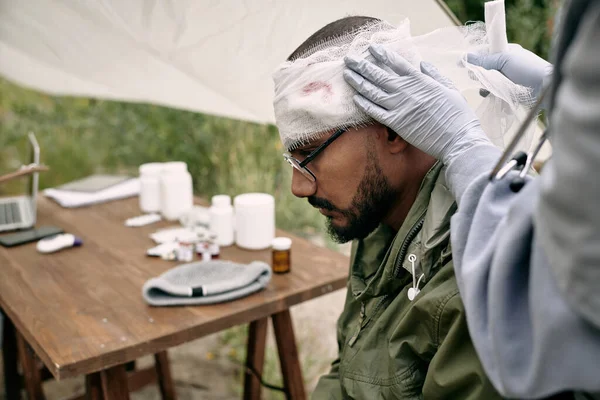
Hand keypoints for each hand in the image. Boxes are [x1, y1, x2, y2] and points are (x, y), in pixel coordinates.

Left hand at [343, 44, 491, 165]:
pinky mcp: (396, 123)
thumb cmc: (458, 114)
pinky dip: (364, 104)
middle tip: (349, 59)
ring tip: (347, 74)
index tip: (371, 48)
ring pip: (373, 92)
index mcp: (420, 80)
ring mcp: (399, 107)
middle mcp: (406, 91)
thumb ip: (434, 74)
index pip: (396, 63)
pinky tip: (355, 97)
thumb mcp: (449, 88)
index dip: (382, 54)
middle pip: (378, 75)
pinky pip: (375, 112)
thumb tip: (422, 63)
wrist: (457, 138)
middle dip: (362, 66)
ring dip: (358, 82)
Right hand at [467, 44, 552, 98]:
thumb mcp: (504, 61)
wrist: (546, 88)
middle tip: (477, 79)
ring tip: (488, 90)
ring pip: (488, 82)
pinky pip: (494, 93)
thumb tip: (466, 56)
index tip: (461, 64)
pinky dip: (492, 95)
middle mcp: (506, 64)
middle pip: (484, 68)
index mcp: (506, 52)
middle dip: (478, 74)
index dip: (473, 58)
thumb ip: (485, 60)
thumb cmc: (527, 70)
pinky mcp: (509, 92)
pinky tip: (493, 97)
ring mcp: (507, 78)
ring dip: (485, 86)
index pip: (485, 52)